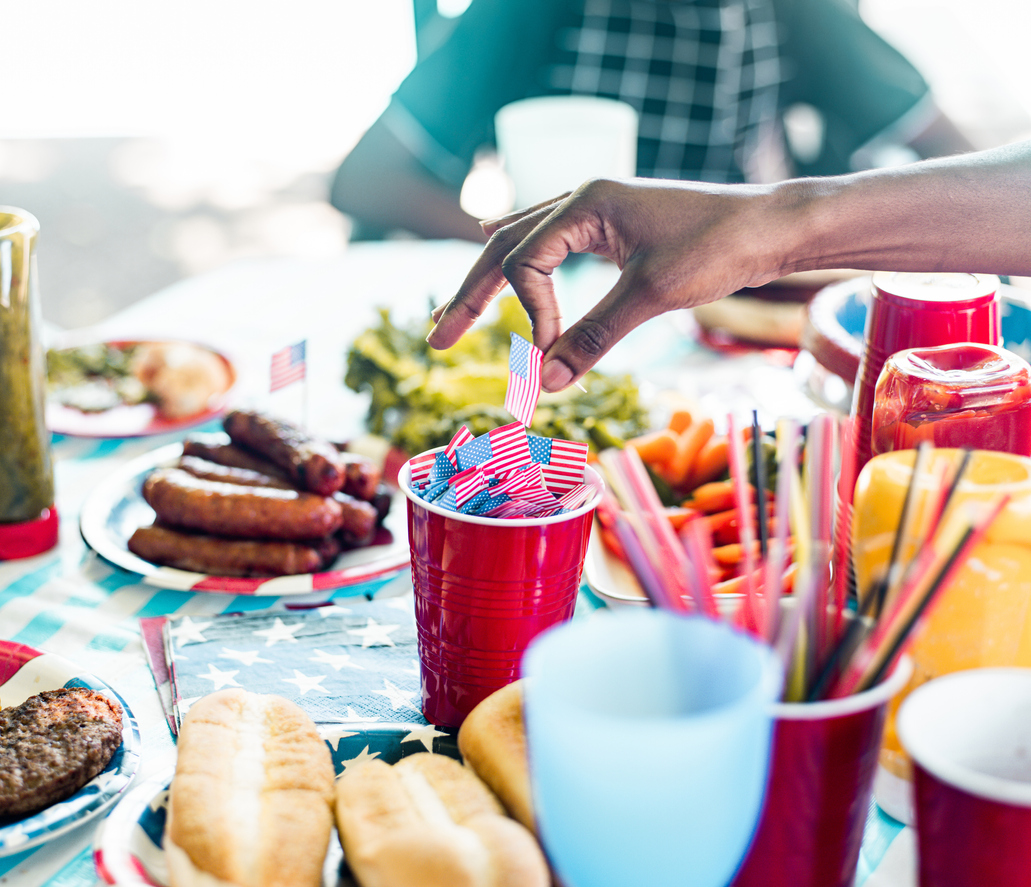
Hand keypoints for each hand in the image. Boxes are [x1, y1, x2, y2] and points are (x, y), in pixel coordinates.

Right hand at [427, 177, 782, 390]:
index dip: (532, 316)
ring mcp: (595, 212)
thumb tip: (545, 385)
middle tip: (436, 337)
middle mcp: (581, 200)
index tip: (555, 353)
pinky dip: (521, 261)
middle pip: (503, 247)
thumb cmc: (719, 247)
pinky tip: (496, 255)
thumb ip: (593, 336)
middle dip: (469, 295)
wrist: (773, 227)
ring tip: (453, 313)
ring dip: (488, 281)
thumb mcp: (651, 295)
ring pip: (522, 243)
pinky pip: (549, 242)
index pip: (524, 263)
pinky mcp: (611, 228)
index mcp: (584, 203)